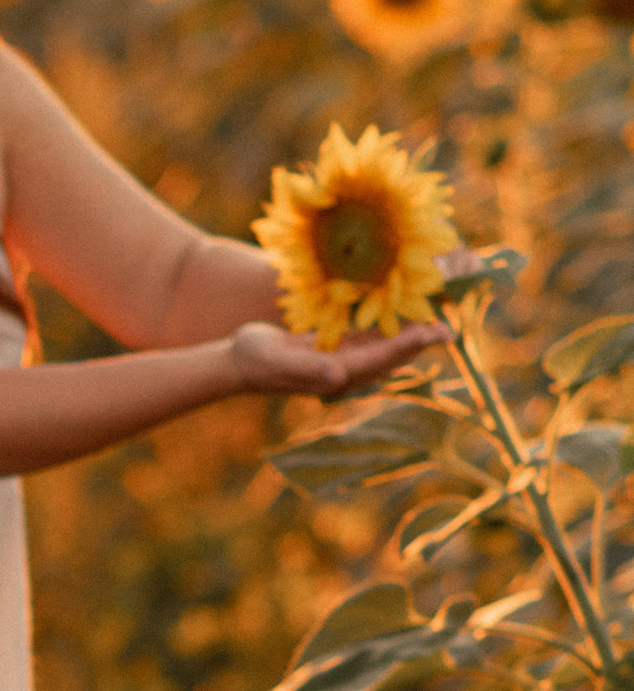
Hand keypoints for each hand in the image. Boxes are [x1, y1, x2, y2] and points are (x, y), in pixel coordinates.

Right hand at [227, 319, 446, 398]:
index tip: (437, 332)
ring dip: (412, 335)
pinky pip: (371, 340)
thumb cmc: (254, 360)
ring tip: (439, 320)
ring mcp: (343, 361)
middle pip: (393, 356)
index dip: (412, 344)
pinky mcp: (336, 349)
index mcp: (338, 374)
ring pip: (387, 348)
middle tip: (453, 326)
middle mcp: (347, 370)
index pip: (383, 358)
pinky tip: (407, 316)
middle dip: (422, 341)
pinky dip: (392, 329)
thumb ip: (308, 369)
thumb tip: (338, 374)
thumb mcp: (278, 360)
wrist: (238, 365)